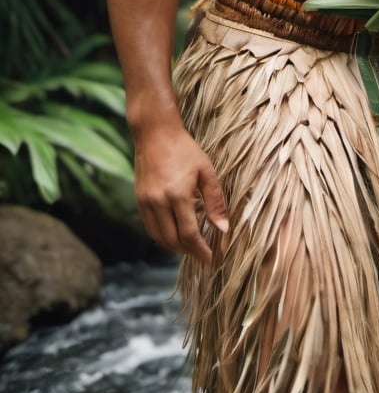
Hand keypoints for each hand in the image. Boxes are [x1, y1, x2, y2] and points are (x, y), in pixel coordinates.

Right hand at [133, 122, 228, 263]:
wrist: (155, 133)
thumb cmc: (185, 149)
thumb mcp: (206, 171)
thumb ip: (215, 201)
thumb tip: (223, 229)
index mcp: (178, 195)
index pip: (189, 235)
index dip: (201, 251)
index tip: (211, 259)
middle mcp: (159, 202)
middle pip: (173, 241)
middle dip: (189, 252)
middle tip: (203, 253)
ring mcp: (146, 202)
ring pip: (159, 238)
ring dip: (175, 247)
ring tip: (191, 247)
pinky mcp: (139, 200)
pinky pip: (150, 228)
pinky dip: (163, 236)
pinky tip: (175, 233)